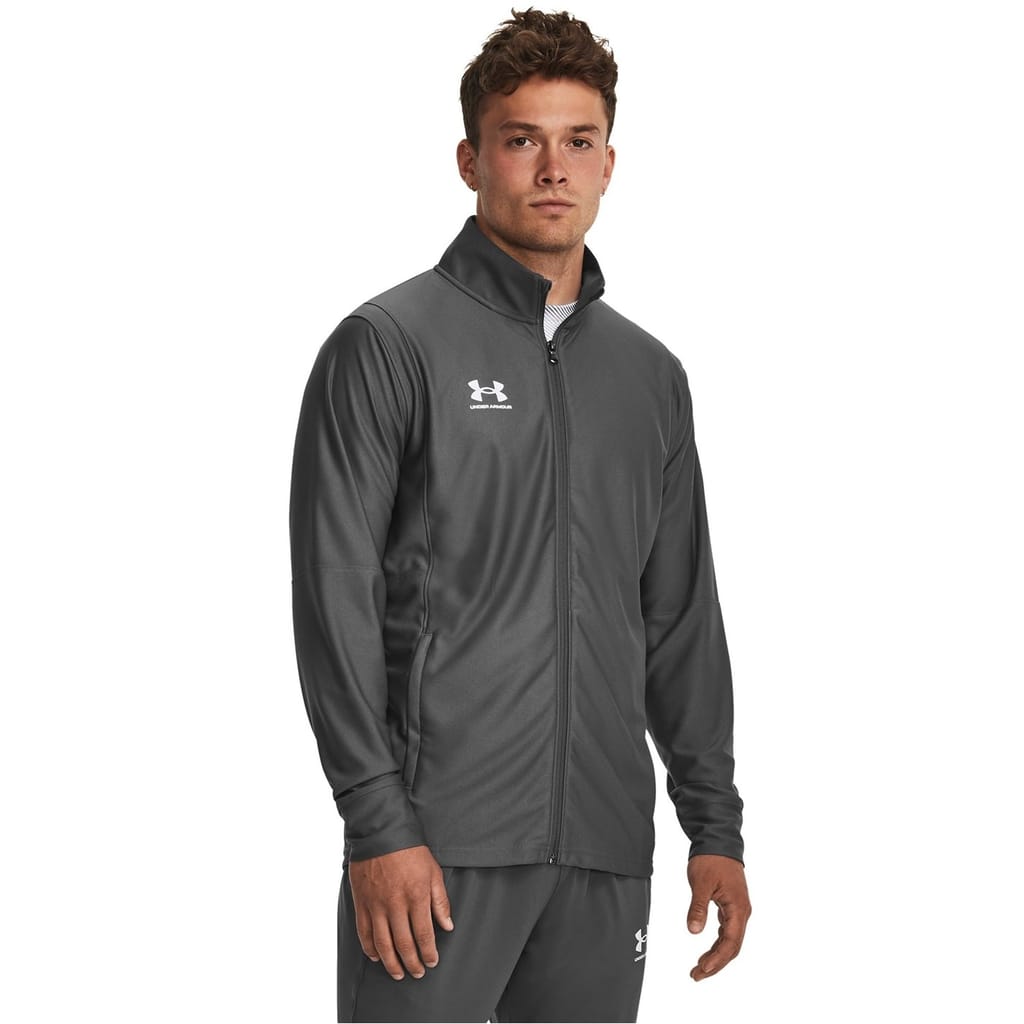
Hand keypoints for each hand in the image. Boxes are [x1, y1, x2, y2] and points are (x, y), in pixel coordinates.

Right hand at [348, 844, 454, 980]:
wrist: (381, 833)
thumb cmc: (410, 851)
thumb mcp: (433, 871)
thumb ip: (440, 901)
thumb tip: (447, 925)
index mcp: (416, 896)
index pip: (424, 934)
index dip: (429, 952)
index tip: (432, 962)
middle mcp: (395, 905)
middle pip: (404, 944)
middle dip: (412, 963)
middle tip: (417, 973)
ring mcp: (376, 905)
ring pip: (383, 944)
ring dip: (391, 963)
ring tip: (398, 973)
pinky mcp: (361, 902)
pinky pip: (364, 932)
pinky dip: (369, 948)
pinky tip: (376, 957)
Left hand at [686, 853, 750, 980]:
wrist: (718, 841)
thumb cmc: (711, 859)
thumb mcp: (701, 883)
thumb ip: (698, 907)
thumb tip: (694, 931)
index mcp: (738, 908)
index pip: (730, 942)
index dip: (717, 959)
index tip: (702, 970)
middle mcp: (741, 912)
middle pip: (732, 946)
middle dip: (716, 963)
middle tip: (696, 975)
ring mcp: (737, 909)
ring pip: (730, 940)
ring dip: (716, 956)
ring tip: (699, 968)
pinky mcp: (731, 906)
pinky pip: (727, 931)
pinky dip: (718, 943)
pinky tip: (707, 950)